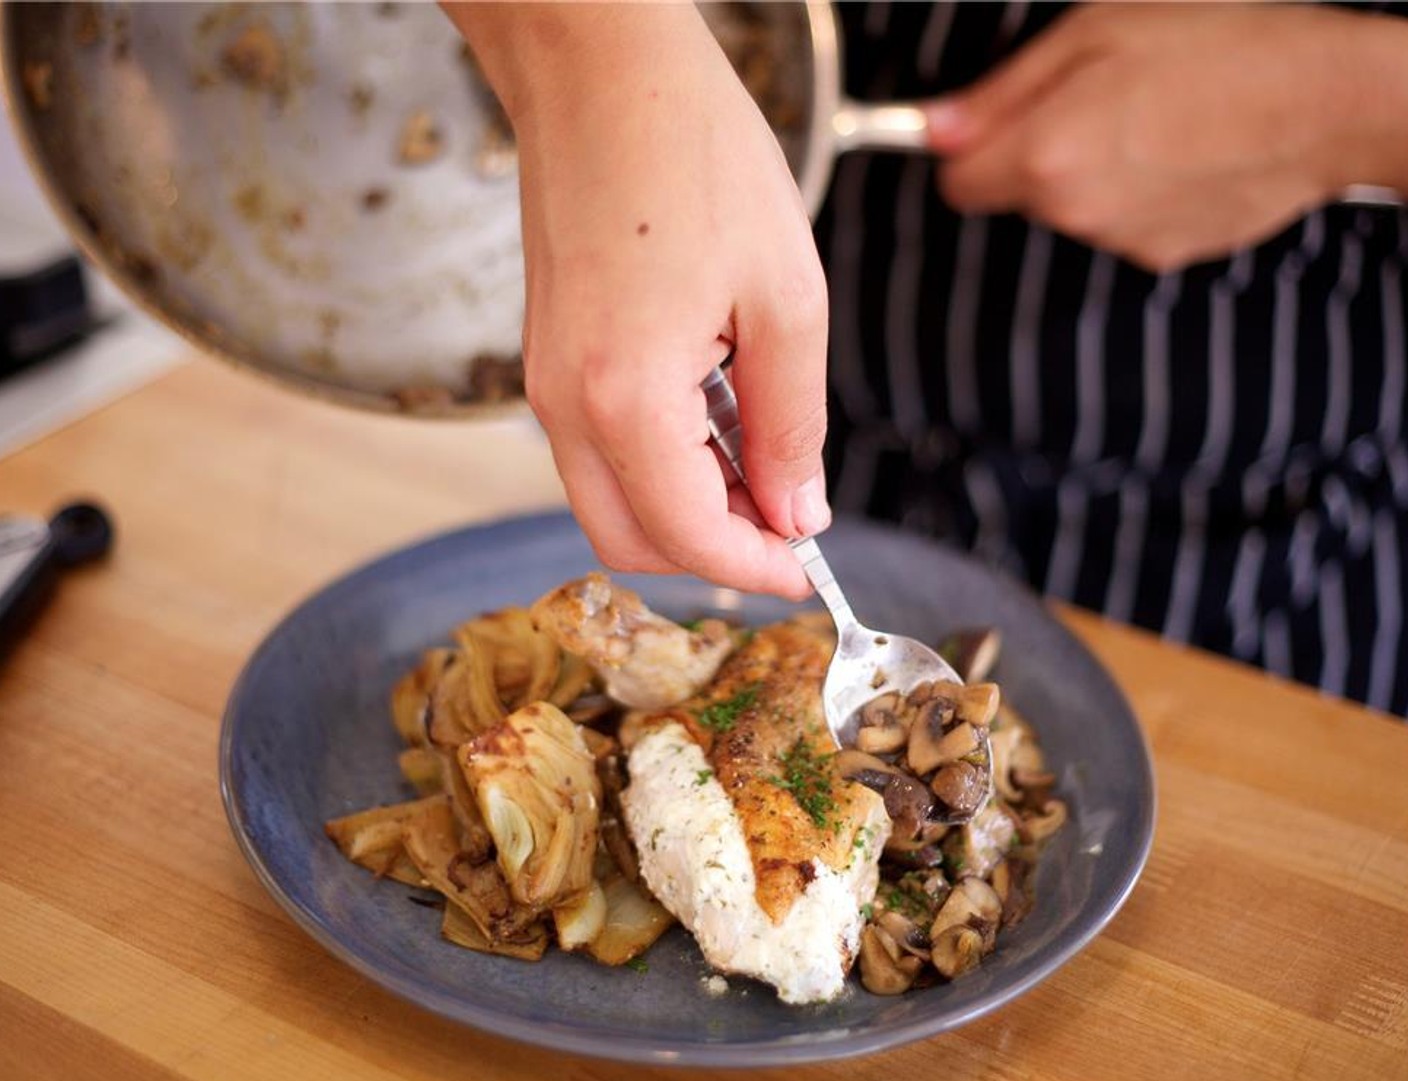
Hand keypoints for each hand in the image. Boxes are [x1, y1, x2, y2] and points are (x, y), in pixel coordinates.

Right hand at [445, 4, 827, 598]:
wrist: (601, 70)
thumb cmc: (694, 157)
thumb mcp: (785, 299)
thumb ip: (792, 423)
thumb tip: (798, 510)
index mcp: (625, 398)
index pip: (687, 536)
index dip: (755, 566)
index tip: (807, 565)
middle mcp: (566, 406)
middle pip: (630, 540)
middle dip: (711, 550)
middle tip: (786, 519)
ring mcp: (545, 383)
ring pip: (611, 499)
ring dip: (687, 504)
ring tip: (764, 455)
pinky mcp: (548, 357)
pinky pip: (600, 447)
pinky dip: (660, 460)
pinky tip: (720, 413)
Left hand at [925, 4, 1395, 271]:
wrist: (1327, 104)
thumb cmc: (1221, 48)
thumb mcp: (1097, 32)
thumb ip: (1004, 91)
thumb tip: (937, 128)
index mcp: (1045, 155)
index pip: (956, 184)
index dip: (969, 151)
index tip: (989, 127)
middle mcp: (1073, 211)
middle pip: (1017, 194)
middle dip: (1037, 154)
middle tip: (1098, 99)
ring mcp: (1118, 240)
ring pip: (1072, 209)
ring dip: (1093, 172)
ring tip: (1155, 120)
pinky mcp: (1161, 255)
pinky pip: (1123, 224)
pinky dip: (1139, 194)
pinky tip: (1183, 152)